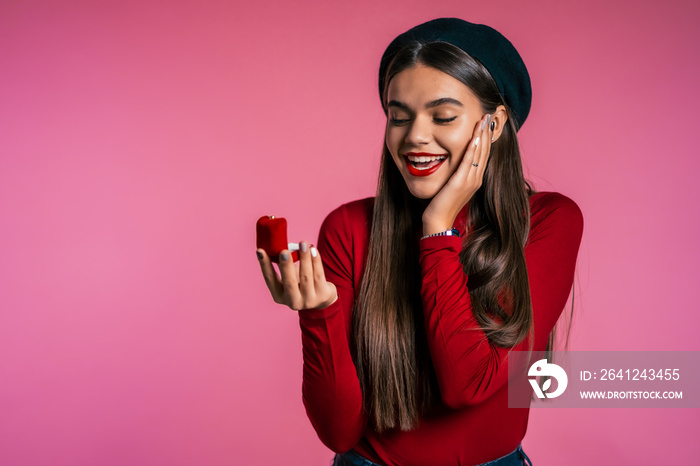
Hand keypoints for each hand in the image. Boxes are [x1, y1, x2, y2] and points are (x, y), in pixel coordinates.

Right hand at [257, 241, 337, 310]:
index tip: (260, 251)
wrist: (322, 297)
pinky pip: (319, 274)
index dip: (265, 265)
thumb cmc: (301, 282)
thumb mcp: (290, 277)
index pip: (270, 279)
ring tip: (303, 243)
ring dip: (304, 258)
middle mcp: (293, 301)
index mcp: (279, 296)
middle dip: (286, 266)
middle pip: (289, 282)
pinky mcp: (322, 295)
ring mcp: (309, 300)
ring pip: (306, 276)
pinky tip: (313, 249)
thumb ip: (284, 265)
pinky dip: (316, 261)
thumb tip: (277, 244)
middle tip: (284, 251)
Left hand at [422, 113, 492, 233]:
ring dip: (482, 136)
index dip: (486, 138)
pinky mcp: (461, 183)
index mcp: (475, 179)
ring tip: (484, 120)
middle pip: (485, 151)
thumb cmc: (441, 204)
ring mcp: (470, 181)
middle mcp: (476, 179)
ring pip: (479, 154)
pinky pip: (469, 162)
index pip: (483, 154)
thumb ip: (456, 174)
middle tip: (489, 115)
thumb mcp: (452, 186)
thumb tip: (454, 164)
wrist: (438, 221)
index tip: (486, 123)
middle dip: (487, 132)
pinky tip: (475, 137)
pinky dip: (472, 148)